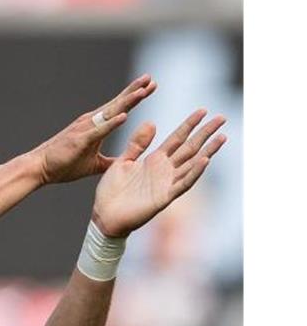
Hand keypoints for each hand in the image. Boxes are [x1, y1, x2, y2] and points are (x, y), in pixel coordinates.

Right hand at [33, 75, 156, 184]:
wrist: (39, 168)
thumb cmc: (63, 165)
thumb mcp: (93, 164)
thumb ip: (111, 162)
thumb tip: (126, 164)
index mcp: (95, 127)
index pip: (119, 109)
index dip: (134, 98)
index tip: (149, 87)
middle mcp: (90, 122)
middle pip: (117, 104)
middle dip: (135, 91)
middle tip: (150, 79)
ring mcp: (85, 130)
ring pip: (110, 113)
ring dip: (127, 102)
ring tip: (143, 91)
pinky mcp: (80, 141)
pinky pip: (99, 131)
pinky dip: (112, 124)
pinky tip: (125, 117)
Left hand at [92, 110, 227, 237]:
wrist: (104, 215)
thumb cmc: (112, 191)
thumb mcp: (123, 162)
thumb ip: (137, 144)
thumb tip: (151, 122)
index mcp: (154, 160)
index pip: (177, 138)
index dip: (190, 124)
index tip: (203, 110)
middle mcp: (165, 170)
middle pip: (190, 148)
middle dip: (205, 133)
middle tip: (222, 118)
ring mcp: (166, 183)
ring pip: (192, 164)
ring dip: (207, 151)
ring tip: (221, 137)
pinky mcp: (164, 197)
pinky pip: (182, 183)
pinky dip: (194, 172)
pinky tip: (204, 161)